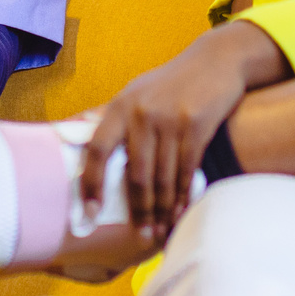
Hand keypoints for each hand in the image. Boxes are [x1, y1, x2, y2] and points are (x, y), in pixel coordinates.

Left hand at [80, 19, 289, 242]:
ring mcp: (169, 119)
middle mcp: (141, 113)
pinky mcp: (196, 124)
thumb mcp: (137, 92)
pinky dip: (183, 194)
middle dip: (139, 210)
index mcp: (120, 107)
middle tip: (141, 235)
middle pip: (136, 174)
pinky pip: (187, 169)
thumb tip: (80, 142)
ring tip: (161, 229)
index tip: (90, 211)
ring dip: (163, 208)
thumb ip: (115, 119)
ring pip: (163, 177)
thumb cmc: (171, 83)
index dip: (91, 183)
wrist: (215, 60)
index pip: (96, 150)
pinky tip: (181, 209)